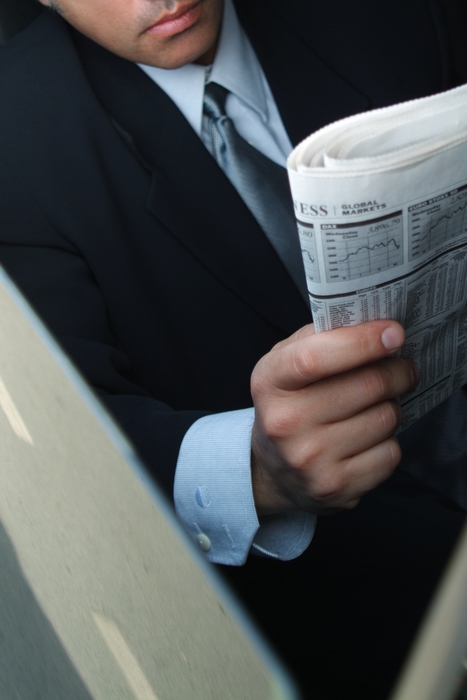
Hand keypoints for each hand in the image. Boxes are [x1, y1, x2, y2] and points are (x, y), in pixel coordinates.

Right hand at [250, 320, 417, 515]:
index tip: (394, 332)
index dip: (362, 341)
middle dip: (397, 371)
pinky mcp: (337, 487)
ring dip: (391, 407)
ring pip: (386, 418)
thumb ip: (321, 339)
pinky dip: (388, 442)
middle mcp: (285, 423)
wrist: (273, 471)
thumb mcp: (286, 364)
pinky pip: (391, 453)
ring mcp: (310, 459)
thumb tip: (376, 326)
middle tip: (402, 368)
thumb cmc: (289, 405)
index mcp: (271, 383)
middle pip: (367, 385)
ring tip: (375, 407)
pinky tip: (368, 439)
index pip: (316, 356)